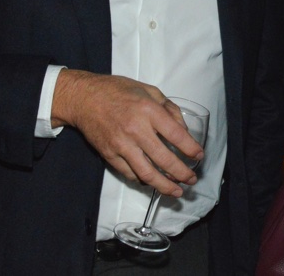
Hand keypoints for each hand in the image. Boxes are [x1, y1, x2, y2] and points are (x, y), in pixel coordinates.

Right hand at [52, 70, 203, 196]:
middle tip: (192, 179)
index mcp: (148, 110)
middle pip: (164, 159)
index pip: (176, 135)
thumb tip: (183, 130)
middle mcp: (136, 130)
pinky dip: (144, 181)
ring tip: (177, 191)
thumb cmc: (118, 91)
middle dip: (182, 173)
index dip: (190, 148)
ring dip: (165, 185)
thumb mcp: (150, 90)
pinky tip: (154, 183)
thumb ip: (169, 109)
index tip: (199, 155)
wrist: (84, 98)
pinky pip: (130, 174)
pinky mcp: (109, 155)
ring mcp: (121, 145)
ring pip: (147, 173)